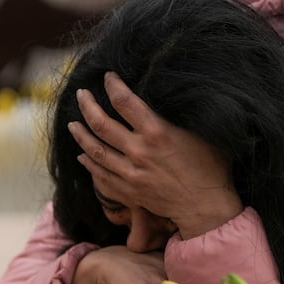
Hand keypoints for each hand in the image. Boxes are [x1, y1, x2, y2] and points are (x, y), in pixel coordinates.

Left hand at [68, 73, 243, 238]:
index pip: (125, 101)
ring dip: (81, 134)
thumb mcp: (199, 133)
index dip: (112, 85)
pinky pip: (100, 174)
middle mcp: (139, 151)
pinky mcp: (128, 190)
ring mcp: (130, 173)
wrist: (204, 206)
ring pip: (95, 150)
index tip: (107, 77)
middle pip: (101, 124)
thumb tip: (165, 96)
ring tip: (72, 123)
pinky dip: (89, 163)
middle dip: (87, 106)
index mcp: (157, 132)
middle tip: (81, 94)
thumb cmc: (210, 166)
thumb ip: (176, 117)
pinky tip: (82, 155)